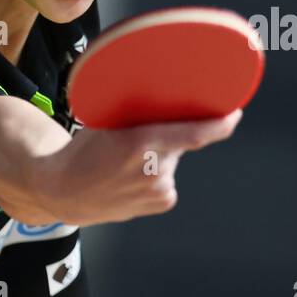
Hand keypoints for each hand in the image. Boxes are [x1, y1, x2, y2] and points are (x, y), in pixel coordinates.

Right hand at [44, 110, 242, 225]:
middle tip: (139, 140)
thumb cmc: (83, 150)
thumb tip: (168, 94)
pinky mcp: (162, 202)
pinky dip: (157, 174)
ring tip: (127, 163)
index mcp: (141, 143)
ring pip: (173, 160)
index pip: (194, 134)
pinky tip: (133, 178)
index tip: (234, 114)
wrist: (62, 191)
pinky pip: (168, 178)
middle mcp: (154, 170)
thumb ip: (138, 114)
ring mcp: (159, 190)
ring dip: (161, 155)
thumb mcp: (105, 123)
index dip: (220, 124)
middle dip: (169, 135)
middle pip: (180, 142)